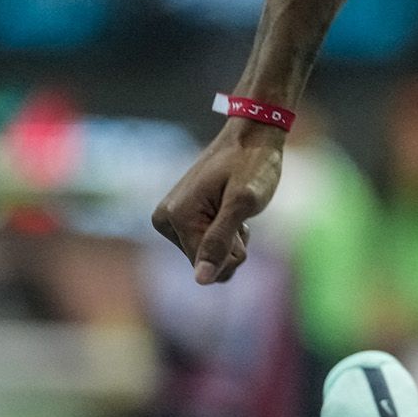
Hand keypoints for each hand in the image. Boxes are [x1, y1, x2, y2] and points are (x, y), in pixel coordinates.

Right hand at [150, 121, 285, 283]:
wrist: (252, 136)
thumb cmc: (252, 164)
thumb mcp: (243, 203)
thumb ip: (220, 241)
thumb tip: (200, 280)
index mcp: (175, 217)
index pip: (206, 266)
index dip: (234, 250)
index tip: (241, 221)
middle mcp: (165, 220)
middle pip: (205, 264)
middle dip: (231, 247)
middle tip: (240, 214)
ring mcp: (171, 219)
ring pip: (208, 257)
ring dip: (231, 240)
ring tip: (236, 209)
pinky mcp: (181, 218)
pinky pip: (206, 245)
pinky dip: (225, 233)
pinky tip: (229, 208)